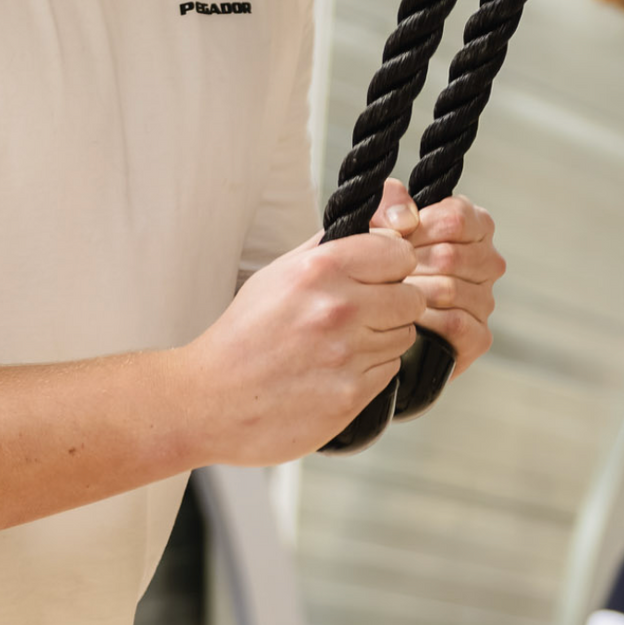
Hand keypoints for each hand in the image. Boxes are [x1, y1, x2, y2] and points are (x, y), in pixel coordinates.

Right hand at [181, 221, 422, 464]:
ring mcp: (346, 354)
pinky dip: (371, 370)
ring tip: (341, 345)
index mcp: (319, 268)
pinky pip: (391, 370)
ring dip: (383, 339)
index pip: (400, 254)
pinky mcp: (352, 394)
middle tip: (362, 315)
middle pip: (412, 297)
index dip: (391, 267)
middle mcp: (337, 308)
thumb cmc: (245, 334)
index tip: (377, 277)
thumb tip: (380, 223)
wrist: (211, 401)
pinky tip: (337, 370)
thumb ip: (330, 246)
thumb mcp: (279, 273)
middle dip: (394, 305)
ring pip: (405, 335)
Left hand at [370, 179, 503, 376]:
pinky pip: (455, 323)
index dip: (419, 229)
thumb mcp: (380, 224)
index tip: (396, 239)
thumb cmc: (383, 263)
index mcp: (475, 225)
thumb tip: (405, 220)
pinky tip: (408, 318)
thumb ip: (390, 205)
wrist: (375, 316)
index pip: (456, 218)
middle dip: (410, 265)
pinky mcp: (480, 336)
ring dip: (413, 294)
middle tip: (387, 273)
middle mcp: (489, 261)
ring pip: (450, 290)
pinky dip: (426, 321)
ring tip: (393, 295)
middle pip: (450, 256)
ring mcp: (487, 299)